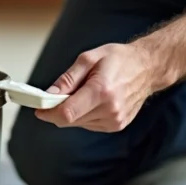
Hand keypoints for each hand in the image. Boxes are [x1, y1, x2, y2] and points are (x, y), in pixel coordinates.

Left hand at [34, 43, 160, 132]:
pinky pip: (89, 124)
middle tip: (58, 93)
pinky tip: (94, 99)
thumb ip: (67, 78)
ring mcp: (115, 121)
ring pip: (78, 123)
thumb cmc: (120, 59)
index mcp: (101, 91)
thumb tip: (49, 94)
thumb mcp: (89, 58)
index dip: (48, 112)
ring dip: (73, 111)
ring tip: (85, 91)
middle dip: (58, 109)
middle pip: (70, 120)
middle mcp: (109, 110)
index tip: (38, 108)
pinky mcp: (117, 126)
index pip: (67, 112)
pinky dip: (85, 114)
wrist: (147, 68)